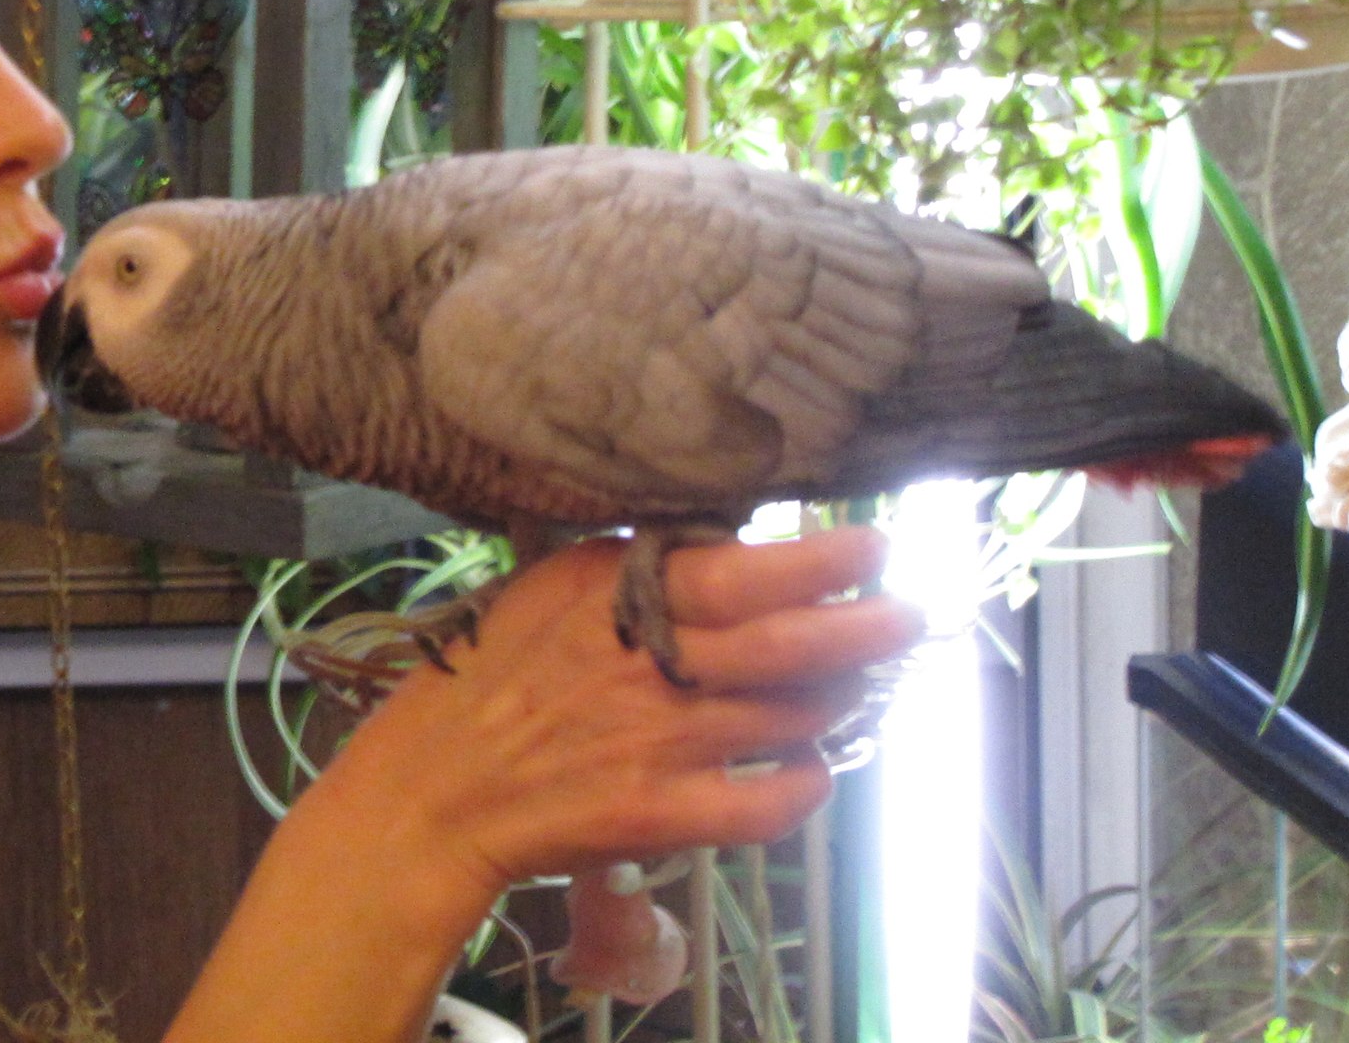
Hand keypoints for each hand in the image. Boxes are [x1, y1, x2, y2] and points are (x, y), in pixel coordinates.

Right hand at [300, 526, 917, 927]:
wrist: (436, 787)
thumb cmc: (489, 674)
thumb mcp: (549, 587)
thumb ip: (631, 560)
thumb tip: (721, 533)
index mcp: (617, 595)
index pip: (746, 569)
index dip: (824, 560)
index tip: (872, 548)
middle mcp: (650, 664)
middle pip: (791, 643)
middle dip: (869, 628)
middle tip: (912, 616)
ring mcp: (661, 743)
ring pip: (793, 716)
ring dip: (839, 699)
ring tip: (854, 685)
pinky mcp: (663, 815)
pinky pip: (768, 802)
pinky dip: (807, 784)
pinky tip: (812, 768)